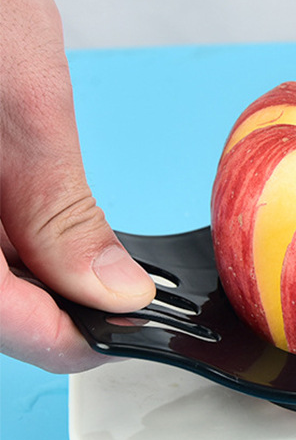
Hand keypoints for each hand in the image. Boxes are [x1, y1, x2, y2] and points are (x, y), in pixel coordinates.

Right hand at [0, 0, 154, 372]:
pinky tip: (44, 225)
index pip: (13, 329)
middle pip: (0, 309)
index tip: (137, 329)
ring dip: (40, 278)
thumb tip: (113, 291)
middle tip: (131, 290)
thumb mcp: (21, 100)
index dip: (83, 339)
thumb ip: (59, 210)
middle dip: (65, 306)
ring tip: (100, 259)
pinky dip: (13, 240)